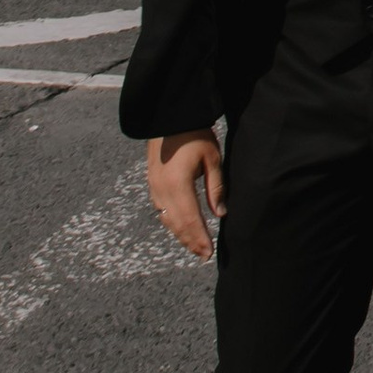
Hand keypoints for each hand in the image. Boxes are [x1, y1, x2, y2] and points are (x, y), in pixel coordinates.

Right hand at [145, 130, 225, 261]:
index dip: (200, 238)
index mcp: (177, 184)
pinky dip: (172, 222)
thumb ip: (215, 188)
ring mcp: (154, 187)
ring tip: (194, 246)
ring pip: (167, 218)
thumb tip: (220, 214)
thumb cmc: (195, 134)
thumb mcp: (211, 159)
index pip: (190, 219)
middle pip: (177, 224)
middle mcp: (161, 189)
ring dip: (180, 234)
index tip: (209, 252)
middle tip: (203, 255)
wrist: (169, 116)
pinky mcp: (152, 182)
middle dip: (190, 241)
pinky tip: (181, 227)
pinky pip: (161, 209)